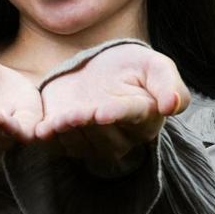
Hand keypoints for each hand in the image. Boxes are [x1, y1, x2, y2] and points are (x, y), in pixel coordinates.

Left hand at [32, 43, 189, 173]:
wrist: (96, 69)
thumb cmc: (129, 66)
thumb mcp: (154, 65)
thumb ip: (168, 83)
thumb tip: (172, 106)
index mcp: (145, 117)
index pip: (132, 117)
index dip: (117, 115)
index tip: (102, 112)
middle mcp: (123, 138)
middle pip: (106, 137)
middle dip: (89, 126)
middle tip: (75, 113)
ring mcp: (96, 144)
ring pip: (84, 146)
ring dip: (69, 134)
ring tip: (59, 119)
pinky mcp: (71, 143)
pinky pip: (61, 148)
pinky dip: (51, 140)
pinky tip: (43, 130)